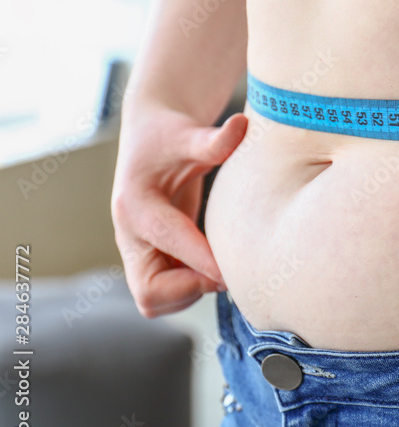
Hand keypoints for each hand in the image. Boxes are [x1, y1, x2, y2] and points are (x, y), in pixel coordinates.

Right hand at [111, 100, 247, 316]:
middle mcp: (129, 235)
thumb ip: (214, 139)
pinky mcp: (148, 259)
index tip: (235, 272)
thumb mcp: (190, 134)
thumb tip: (242, 125)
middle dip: (190, 289)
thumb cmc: (172, 136)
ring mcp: (136, 251)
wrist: (151, 139)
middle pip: (149, 291)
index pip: (168, 241)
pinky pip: (162, 295)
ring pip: (154, 301)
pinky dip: (189, 291)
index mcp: (136, 204)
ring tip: (221, 265)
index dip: (202, 261)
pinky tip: (213, 265)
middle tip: (227, 271)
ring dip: (190, 293)